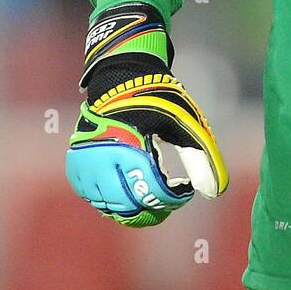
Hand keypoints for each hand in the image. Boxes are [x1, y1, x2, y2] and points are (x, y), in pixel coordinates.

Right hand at [65, 4, 227, 226]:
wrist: (120, 82)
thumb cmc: (156, 101)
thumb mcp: (183, 123)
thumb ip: (200, 156)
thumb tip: (214, 192)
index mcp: (128, 147)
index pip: (152, 192)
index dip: (173, 198)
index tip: (185, 189)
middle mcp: (99, 161)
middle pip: (129, 207)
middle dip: (154, 207)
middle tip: (170, 198)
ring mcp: (84, 167)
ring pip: (111, 207)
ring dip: (134, 207)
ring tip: (153, 193)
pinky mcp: (76, 169)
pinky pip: (96, 199)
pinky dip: (115, 200)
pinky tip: (132, 188)